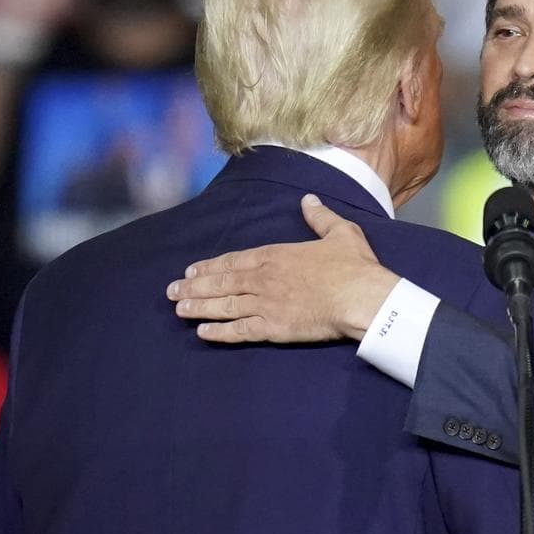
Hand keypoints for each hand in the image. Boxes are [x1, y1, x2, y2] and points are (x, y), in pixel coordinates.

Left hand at [166, 195, 399, 343]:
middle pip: (221, 282)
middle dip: (194, 287)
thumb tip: (308, 199)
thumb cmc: (354, 266)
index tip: (192, 270)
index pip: (234, 260)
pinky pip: (239, 331)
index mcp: (277, 255)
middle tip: (172, 291)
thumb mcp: (340, 232)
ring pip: (224, 306)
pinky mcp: (273, 328)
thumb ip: (319, 216)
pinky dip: (219, 332)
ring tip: (179, 310)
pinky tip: (203, 333)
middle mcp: (264, 279)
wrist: (362, 298)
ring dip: (199, 308)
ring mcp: (266, 304)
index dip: (210, 266)